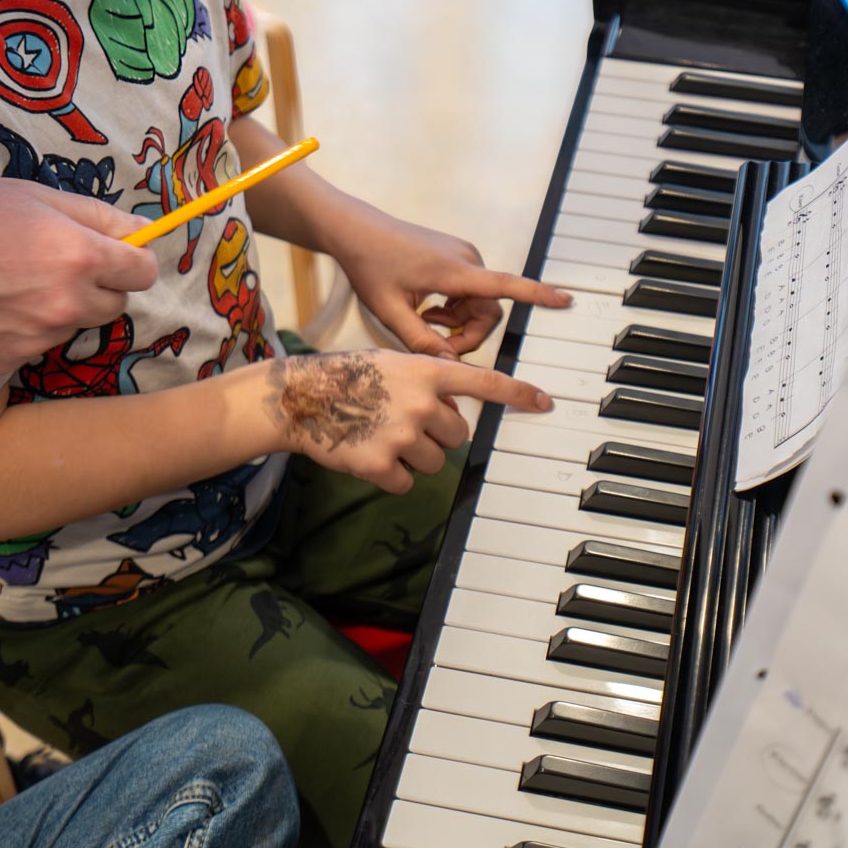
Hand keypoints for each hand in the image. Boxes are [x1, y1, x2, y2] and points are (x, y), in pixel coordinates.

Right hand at [0, 180, 158, 380]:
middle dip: (100, 286)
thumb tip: (142, 230)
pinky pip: (38, 344)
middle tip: (62, 265)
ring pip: (76, 325)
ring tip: (19, 282)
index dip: (133, 260)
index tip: (119, 254)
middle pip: (115, 304)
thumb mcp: (37, 198)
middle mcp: (68, 303)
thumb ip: (98, 216)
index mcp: (82, 257)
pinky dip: (28, 329)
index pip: (144, 272)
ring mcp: (38, 335)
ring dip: (63, 308)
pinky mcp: (11, 358)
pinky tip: (1, 304)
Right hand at [266, 348, 552, 492]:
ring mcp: (402, 434)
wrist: (302, 397)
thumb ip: (429, 383)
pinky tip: (369, 453)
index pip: (485, 382)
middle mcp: (421, 402)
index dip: (519, 394)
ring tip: (382, 434)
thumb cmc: (349, 377)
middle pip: (458, 435)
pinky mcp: (381, 465)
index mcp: (427, 371)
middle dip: (438, 434)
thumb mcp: (395, 364)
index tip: (545, 403)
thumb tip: (453, 415)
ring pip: (435, 462)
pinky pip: (407, 482)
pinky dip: (392, 475)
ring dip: (415, 456)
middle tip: (405, 422)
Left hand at [332, 204, 571, 357]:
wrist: (357, 231)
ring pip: (479, 303)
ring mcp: (463, 256)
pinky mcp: (457, 257)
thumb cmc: (370, 266)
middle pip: (489, 310)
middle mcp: (466, 259)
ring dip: (458, 321)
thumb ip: (420, 342)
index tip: (564, 300)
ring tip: (424, 320)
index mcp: (453, 271)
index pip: (505, 285)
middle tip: (435, 344)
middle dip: (468, 334)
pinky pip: (470, 292)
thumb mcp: (390, 312)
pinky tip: (427, 308)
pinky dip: (454, 307)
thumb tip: (449, 369)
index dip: (537, 295)